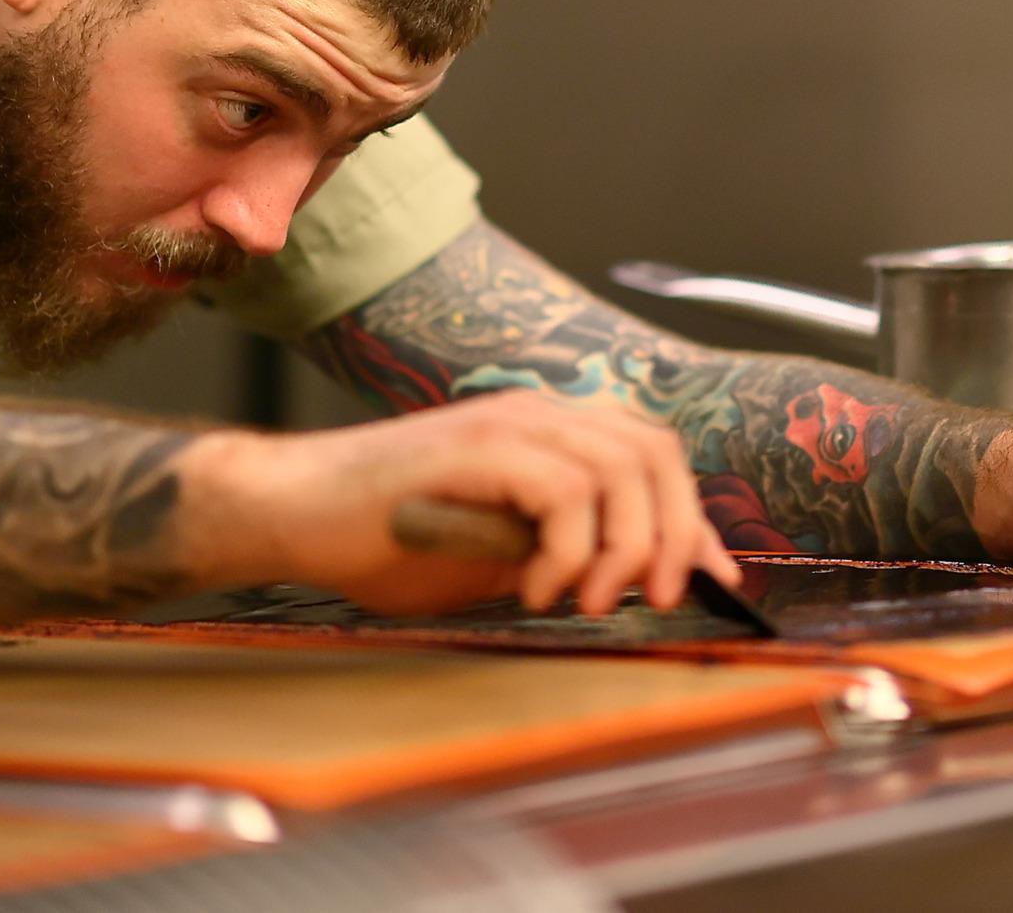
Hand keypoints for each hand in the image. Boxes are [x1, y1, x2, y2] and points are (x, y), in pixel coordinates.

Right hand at [195, 391, 740, 617]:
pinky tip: (534, 586)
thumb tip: (654, 575)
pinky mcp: (476, 449)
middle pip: (654, 455)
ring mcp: (508, 424)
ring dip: (623, 547)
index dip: (695, 517)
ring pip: (619, 470)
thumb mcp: (504, 551)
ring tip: (587, 598)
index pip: (654, 455)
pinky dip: (566, 550)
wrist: (297, 511)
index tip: (715, 578)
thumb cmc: (389, 536)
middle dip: (673, 534)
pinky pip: (562, 491)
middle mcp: (539, 414)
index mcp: (551, 431)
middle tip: (654, 599)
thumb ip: (574, 552)